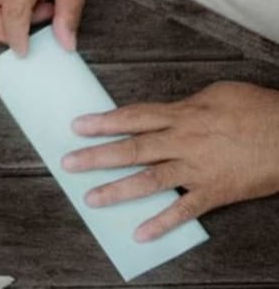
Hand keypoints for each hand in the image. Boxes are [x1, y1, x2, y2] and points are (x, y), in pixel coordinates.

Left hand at [62, 81, 278, 241]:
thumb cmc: (258, 110)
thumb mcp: (217, 95)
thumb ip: (184, 106)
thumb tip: (161, 114)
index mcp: (183, 114)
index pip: (133, 117)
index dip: (103, 122)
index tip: (77, 126)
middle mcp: (184, 141)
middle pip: (132, 149)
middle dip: (97, 156)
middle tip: (68, 163)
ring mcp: (198, 169)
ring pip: (149, 180)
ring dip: (118, 190)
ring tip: (91, 199)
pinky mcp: (215, 191)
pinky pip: (183, 210)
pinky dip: (161, 223)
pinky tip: (139, 233)